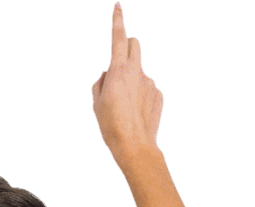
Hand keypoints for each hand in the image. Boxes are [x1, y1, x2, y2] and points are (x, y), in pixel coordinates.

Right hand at [91, 3, 163, 162]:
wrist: (134, 146)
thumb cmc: (111, 126)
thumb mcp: (96, 104)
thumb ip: (100, 83)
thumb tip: (108, 75)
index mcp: (119, 70)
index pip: (119, 37)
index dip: (117, 20)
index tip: (118, 6)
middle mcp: (137, 71)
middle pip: (135, 44)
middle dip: (128, 46)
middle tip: (120, 63)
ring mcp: (150, 81)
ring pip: (140, 71)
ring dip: (132, 79)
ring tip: (125, 105)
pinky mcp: (158, 94)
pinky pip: (147, 88)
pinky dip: (141, 95)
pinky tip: (135, 113)